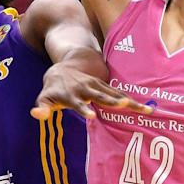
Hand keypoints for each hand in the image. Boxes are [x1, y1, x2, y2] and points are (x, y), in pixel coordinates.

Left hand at [31, 61, 150, 119]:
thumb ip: (42, 107)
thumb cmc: (54, 87)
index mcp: (71, 94)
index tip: (91, 116)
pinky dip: (133, 100)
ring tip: (145, 109)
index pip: (77, 103)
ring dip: (129, 101)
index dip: (83, 108)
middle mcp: (86, 89)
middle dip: (112, 101)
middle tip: (124, 105)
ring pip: (115, 94)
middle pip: (101, 96)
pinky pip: (120, 94)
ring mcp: (98, 86)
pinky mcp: (105, 86)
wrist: (65, 67)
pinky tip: (147, 108)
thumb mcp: (45, 97)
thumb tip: (36, 114)